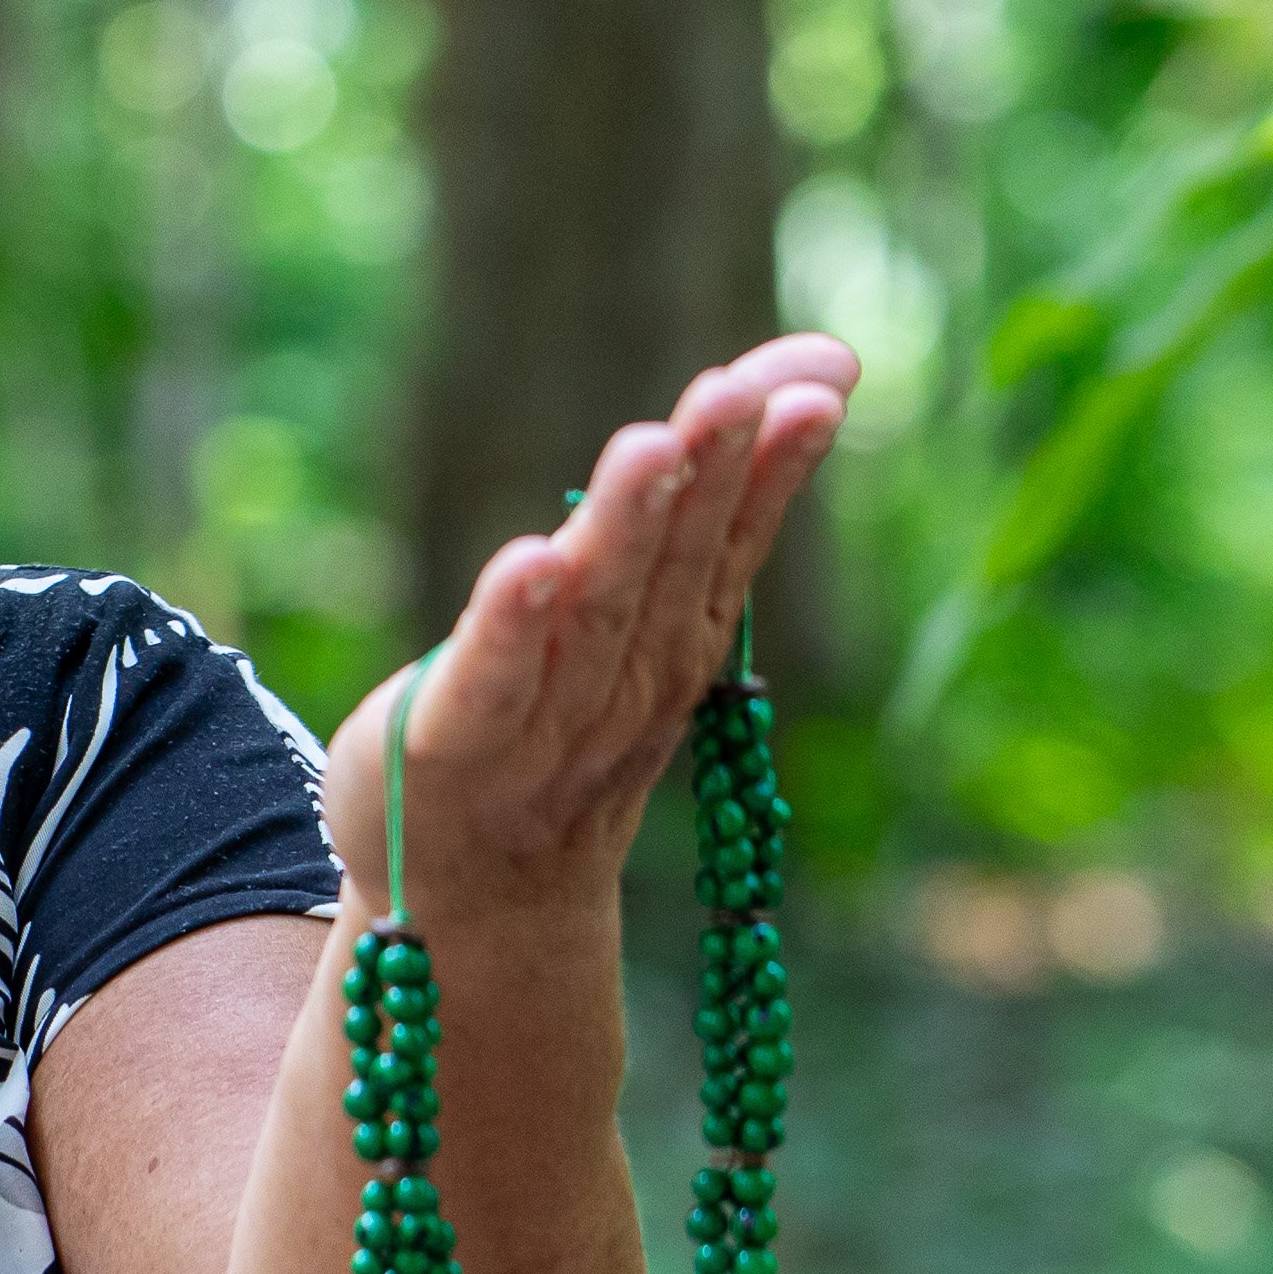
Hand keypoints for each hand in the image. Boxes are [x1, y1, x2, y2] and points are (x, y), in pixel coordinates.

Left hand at [323, 333, 855, 924]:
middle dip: (707, 473)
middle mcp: (626, 677)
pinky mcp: (452, 744)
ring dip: (623, 528)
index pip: (731, 540)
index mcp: (675, 640)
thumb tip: (817, 372)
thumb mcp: (643, 611)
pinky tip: (529, 563)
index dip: (772, 462)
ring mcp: (545, 720)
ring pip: (594, 610)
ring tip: (649, 445)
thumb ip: (712, 502)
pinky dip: (513, 625)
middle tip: (733, 391)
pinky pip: (492, 680)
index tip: (820, 384)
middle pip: (670, 565)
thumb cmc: (558, 729)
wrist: (474, 900)